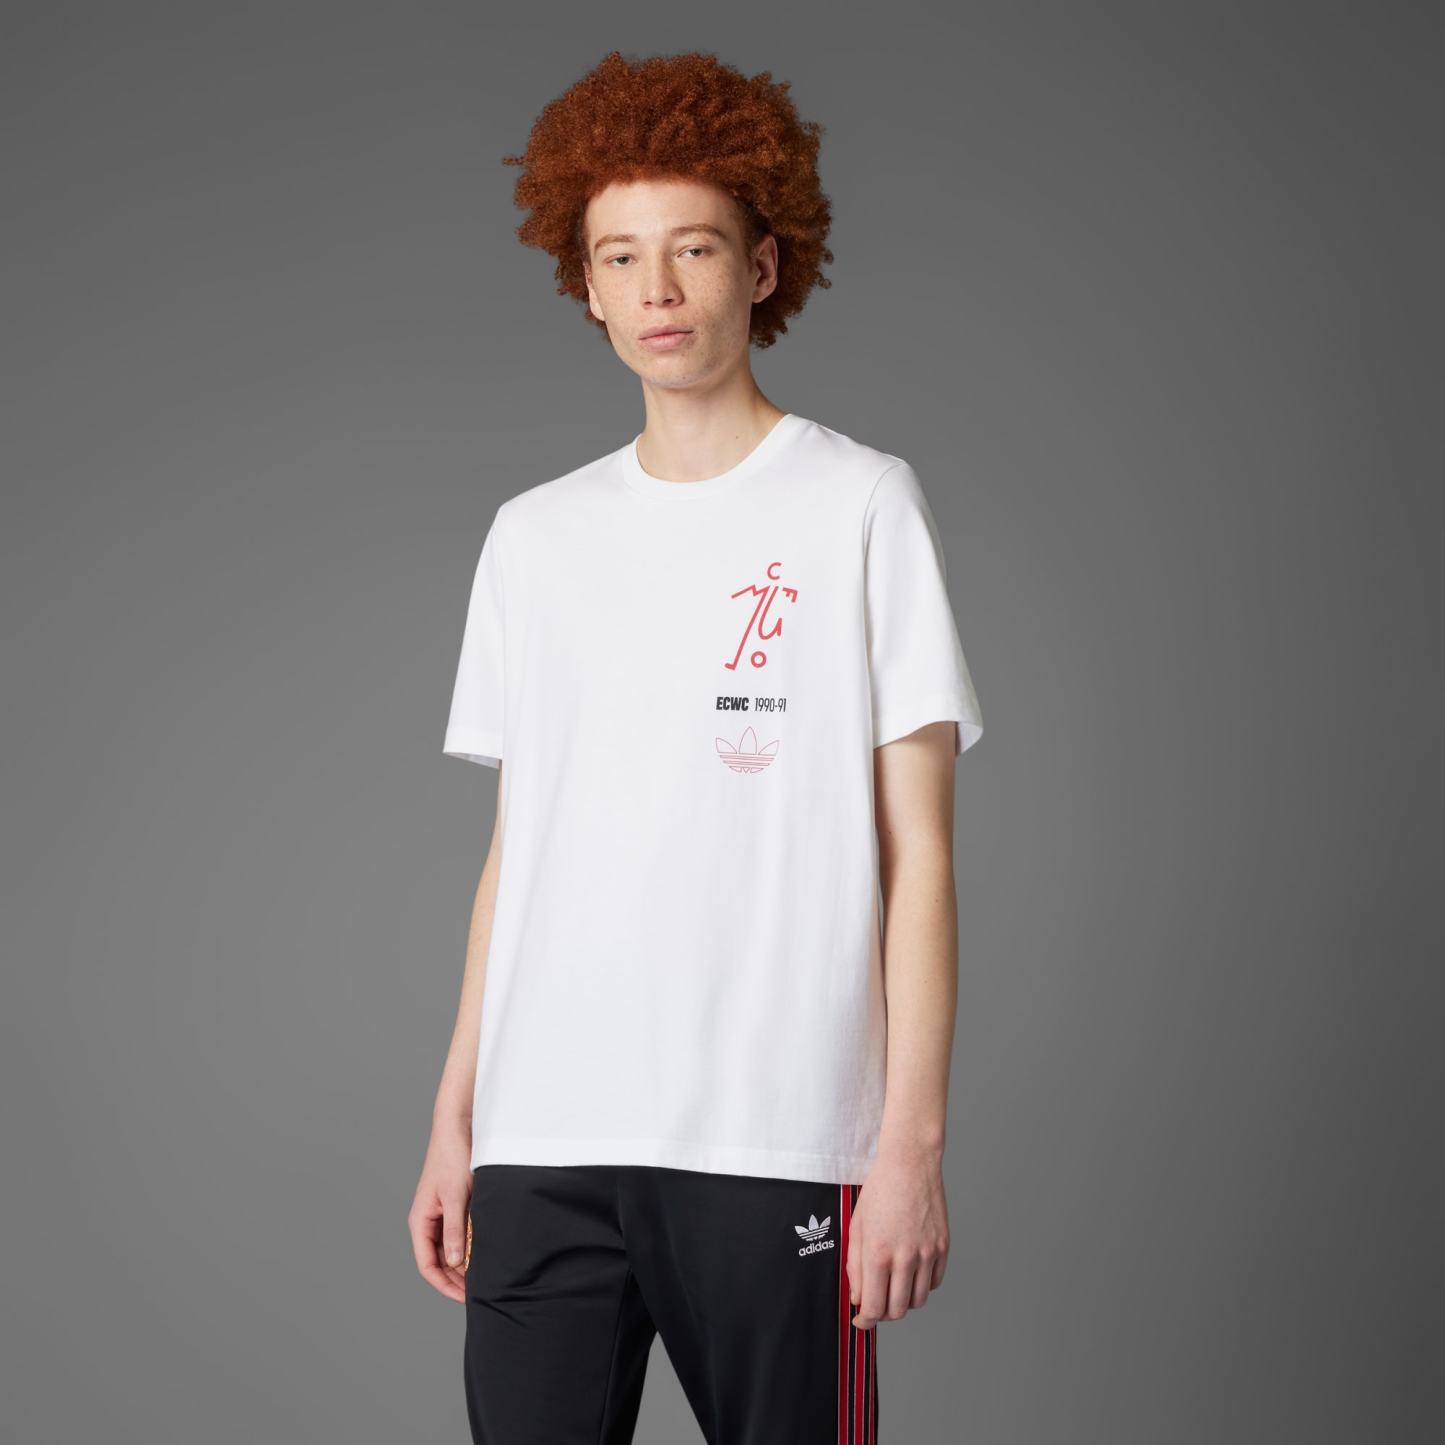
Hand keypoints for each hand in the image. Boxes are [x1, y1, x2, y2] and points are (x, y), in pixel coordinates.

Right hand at [407, 1122, 472, 1301]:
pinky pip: (457, 1234)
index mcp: (421, 1222)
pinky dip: (469, 1246)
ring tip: (484, 1276)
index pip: (427, 1266)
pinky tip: (484, 1252)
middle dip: (456, 1278)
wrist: (457, 1128)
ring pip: (448, 1249)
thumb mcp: (457, 1197)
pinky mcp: (452, 1206)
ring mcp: (439, 1214)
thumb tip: (455, 1262)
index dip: (445, 1285)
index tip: (465, 1297)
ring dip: (463, 1263)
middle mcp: (427, 1221)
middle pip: (438, 1261)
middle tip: (480, 1291)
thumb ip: (455, 1230)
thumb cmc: (453, 1158)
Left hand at [846, 1144, 949, 1329]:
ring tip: (893, 1286)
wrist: (910, 1163)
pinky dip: (922, 1285)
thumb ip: (855, 1267)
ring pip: (918, 1301)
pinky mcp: (943, 1247)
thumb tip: (859, 1299)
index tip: (861, 1319)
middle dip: (883, 1313)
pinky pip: (934, 1283)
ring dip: (904, 1301)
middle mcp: (906, 1257)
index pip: (874, 1307)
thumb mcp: (857, 1227)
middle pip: (898, 1310)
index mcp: (879, 1253)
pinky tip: (910, 1272)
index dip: (865, 1320)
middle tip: (876, 1302)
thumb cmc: (879, 1191)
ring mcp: (928, 1253)